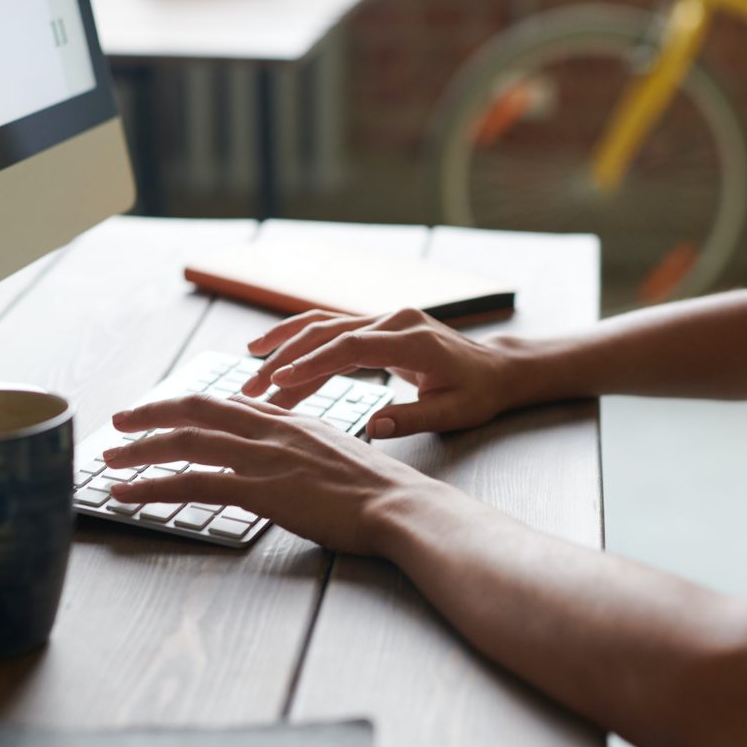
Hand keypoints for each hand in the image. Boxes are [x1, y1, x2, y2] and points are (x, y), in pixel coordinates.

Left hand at [105, 393, 437, 554]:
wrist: (400, 505)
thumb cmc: (379, 492)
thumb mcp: (338, 456)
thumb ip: (306, 452)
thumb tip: (290, 463)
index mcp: (290, 420)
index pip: (226, 403)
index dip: (187, 406)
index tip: (162, 412)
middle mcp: (272, 429)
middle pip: (196, 410)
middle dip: (150, 414)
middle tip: (119, 423)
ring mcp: (264, 457)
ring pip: (185, 443)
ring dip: (139, 451)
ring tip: (108, 462)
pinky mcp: (260, 489)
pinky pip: (193, 483)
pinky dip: (152, 487)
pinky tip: (127, 496)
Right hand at [241, 308, 518, 437]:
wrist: (496, 368)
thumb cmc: (477, 393)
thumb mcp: (453, 413)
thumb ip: (412, 418)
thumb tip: (372, 428)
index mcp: (413, 340)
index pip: (352, 347)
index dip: (314, 363)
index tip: (280, 381)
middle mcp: (394, 320)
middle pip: (328, 332)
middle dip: (285, 359)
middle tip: (250, 388)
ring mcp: (385, 318)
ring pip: (324, 326)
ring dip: (285, 346)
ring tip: (249, 370)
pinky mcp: (378, 326)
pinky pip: (333, 331)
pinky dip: (302, 343)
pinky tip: (273, 356)